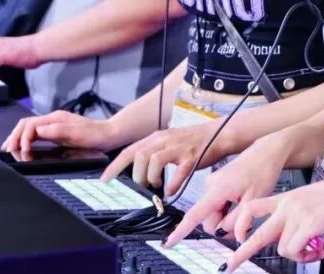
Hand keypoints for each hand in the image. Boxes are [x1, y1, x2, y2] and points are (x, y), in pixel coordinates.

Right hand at [1, 110, 119, 152]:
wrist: (109, 135)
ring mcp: (53, 126)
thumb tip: (38, 130)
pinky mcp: (55, 133)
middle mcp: (52, 120)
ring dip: (17, 137)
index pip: (30, 125)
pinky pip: (35, 134)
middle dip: (14, 136)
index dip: (23, 137)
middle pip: (25, 124)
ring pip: (28, 128)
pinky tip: (22, 148)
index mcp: (55, 118)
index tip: (22, 151)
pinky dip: (25, 140)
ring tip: (9, 148)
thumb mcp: (78, 133)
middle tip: (7, 150)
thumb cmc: (95, 135)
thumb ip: (58, 131)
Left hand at [101, 120, 223, 195]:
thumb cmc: (191, 142)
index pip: (129, 151)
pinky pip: (179, 172)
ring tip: (156, 185)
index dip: (115, 166)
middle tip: (143, 185)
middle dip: (136, 175)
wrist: (218, 133)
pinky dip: (172, 184)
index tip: (105, 180)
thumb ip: (152, 153)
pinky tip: (171, 190)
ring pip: (154, 160)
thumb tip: (138, 173)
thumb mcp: (167, 143)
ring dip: (151, 177)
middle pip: (138, 155)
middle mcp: (164, 140)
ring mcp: (178, 148)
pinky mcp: (192, 157)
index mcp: (156, 138)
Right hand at [165, 132, 293, 245]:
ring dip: (226, 218)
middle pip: (208, 220)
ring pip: (213, 214)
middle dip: (223, 226)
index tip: (168, 243)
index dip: (181, 231)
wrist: (265, 153)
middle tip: (244, 222)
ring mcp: (211, 185)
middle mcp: (209, 187)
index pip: (194, 215)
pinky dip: (226, 210)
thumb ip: (237, 221)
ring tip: (244, 207)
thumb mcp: (254, 201)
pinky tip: (240, 201)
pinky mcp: (215, 185)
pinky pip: (216, 206)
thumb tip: (224, 233)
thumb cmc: (261, 173)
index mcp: (217, 190)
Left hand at [219, 174, 323, 271]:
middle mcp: (286, 206)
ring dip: (297, 256)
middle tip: (230, 265)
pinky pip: (296, 250)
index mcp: (283, 199)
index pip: (252, 208)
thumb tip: (288, 242)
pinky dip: (307, 257)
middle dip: (242, 252)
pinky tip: (321, 252)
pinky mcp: (309, 224)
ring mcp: (297, 215)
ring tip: (314, 252)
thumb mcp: (306, 202)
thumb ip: (293, 218)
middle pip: (258, 232)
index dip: (240, 223)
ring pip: (282, 248)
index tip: (236, 237)